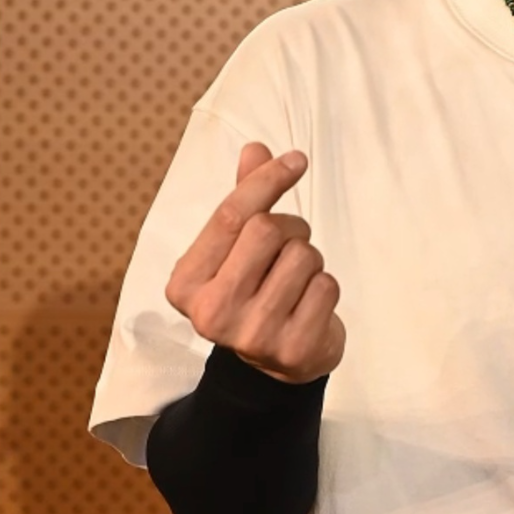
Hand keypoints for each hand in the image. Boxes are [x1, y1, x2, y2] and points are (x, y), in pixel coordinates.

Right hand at [165, 142, 345, 383]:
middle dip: (291, 228)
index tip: (297, 159)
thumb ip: (245, 200)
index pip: (230, 215)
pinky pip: (327, 286)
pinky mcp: (292, 350)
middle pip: (269, 229)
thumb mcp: (238, 248)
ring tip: (295, 282)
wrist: (275, 365)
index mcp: (185, 283)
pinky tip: (308, 306)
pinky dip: (326, 287)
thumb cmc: (254, 290)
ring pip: (304, 256)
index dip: (267, 179)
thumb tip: (255, 148)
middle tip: (288, 249)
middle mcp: (211, 313)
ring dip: (310, 259)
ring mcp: (252, 335)